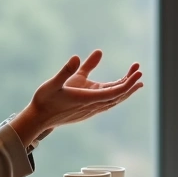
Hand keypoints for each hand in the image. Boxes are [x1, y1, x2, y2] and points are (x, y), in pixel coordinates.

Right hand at [11, 50, 142, 144]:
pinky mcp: (88, 109)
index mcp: (87, 99)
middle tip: (139, 69)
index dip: (128, 83)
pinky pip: (108, 101)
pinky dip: (117, 94)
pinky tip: (120, 88)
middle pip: (118, 95)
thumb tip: (76, 56)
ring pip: (114, 99)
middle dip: (130, 82)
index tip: (137, 73)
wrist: (38, 119)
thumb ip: (66, 70)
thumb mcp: (53, 83)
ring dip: (126, 89)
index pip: (114, 92)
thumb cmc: (44, 100)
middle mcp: (92, 106)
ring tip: (137, 80)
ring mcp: (91, 109)